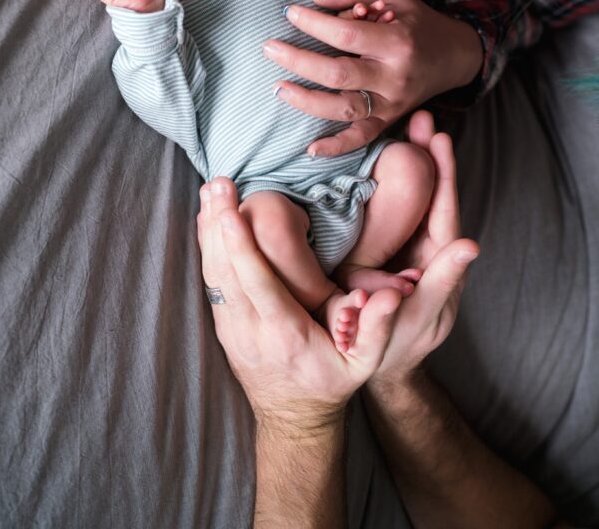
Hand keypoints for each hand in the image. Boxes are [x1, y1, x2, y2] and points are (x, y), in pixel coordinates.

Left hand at [197, 178, 403, 424]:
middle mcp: (251, 330)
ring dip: (208, 230)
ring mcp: (232, 328)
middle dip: (219, 225)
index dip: (242, 249)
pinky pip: (211, 280)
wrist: (294, 416)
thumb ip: (378, 328)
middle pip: (227, 272)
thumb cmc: (331, 381)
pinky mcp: (224, 323)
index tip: (232, 214)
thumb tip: (391, 294)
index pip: (258, 286)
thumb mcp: (364, 364)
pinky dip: (207, 245)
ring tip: (210, 189)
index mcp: (285, 334)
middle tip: (217, 183)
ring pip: (214, 273)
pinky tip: (207, 216)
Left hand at [268, 0, 483, 156]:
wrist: (453, 57)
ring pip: (345, 109)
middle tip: (269, 47)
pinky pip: (361, 139)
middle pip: (338, 74)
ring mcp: (392, 104)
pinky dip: (336, 147)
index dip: (314, 24)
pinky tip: (310, 148)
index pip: (347, 35)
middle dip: (299, 61)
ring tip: (278, 87)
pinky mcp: (390, 121)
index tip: (290, 13)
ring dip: (306, 101)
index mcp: (397, 43)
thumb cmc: (417, 22)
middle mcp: (395, 77)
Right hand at [369, 110, 478, 391]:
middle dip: (427, 154)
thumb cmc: (397, 344)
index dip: (444, 173)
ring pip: (410, 195)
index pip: (445, 209)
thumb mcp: (422, 315)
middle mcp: (424, 246)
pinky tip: (374, 153)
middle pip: (430, 193)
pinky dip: (385, 177)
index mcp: (438, 259)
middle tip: (421, 116)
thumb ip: (444, 280)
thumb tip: (470, 245)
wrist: (370, 360)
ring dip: (410, 159)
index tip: (440, 137)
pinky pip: (388, 206)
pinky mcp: (382, 245)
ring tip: (406, 124)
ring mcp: (403, 243)